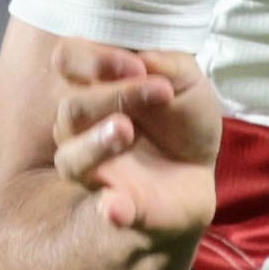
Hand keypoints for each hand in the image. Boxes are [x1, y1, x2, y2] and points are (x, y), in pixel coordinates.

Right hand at [52, 41, 220, 249]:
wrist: (201, 170)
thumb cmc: (182, 118)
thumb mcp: (188, 81)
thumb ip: (169, 64)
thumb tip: (142, 59)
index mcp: (94, 88)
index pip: (67, 62)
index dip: (93, 58)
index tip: (137, 66)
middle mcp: (81, 129)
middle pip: (71, 108)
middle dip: (113, 94)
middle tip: (161, 91)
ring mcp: (94, 169)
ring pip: (70, 159)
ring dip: (95, 142)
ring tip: (127, 130)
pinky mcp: (120, 206)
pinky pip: (105, 210)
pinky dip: (111, 208)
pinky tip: (114, 205)